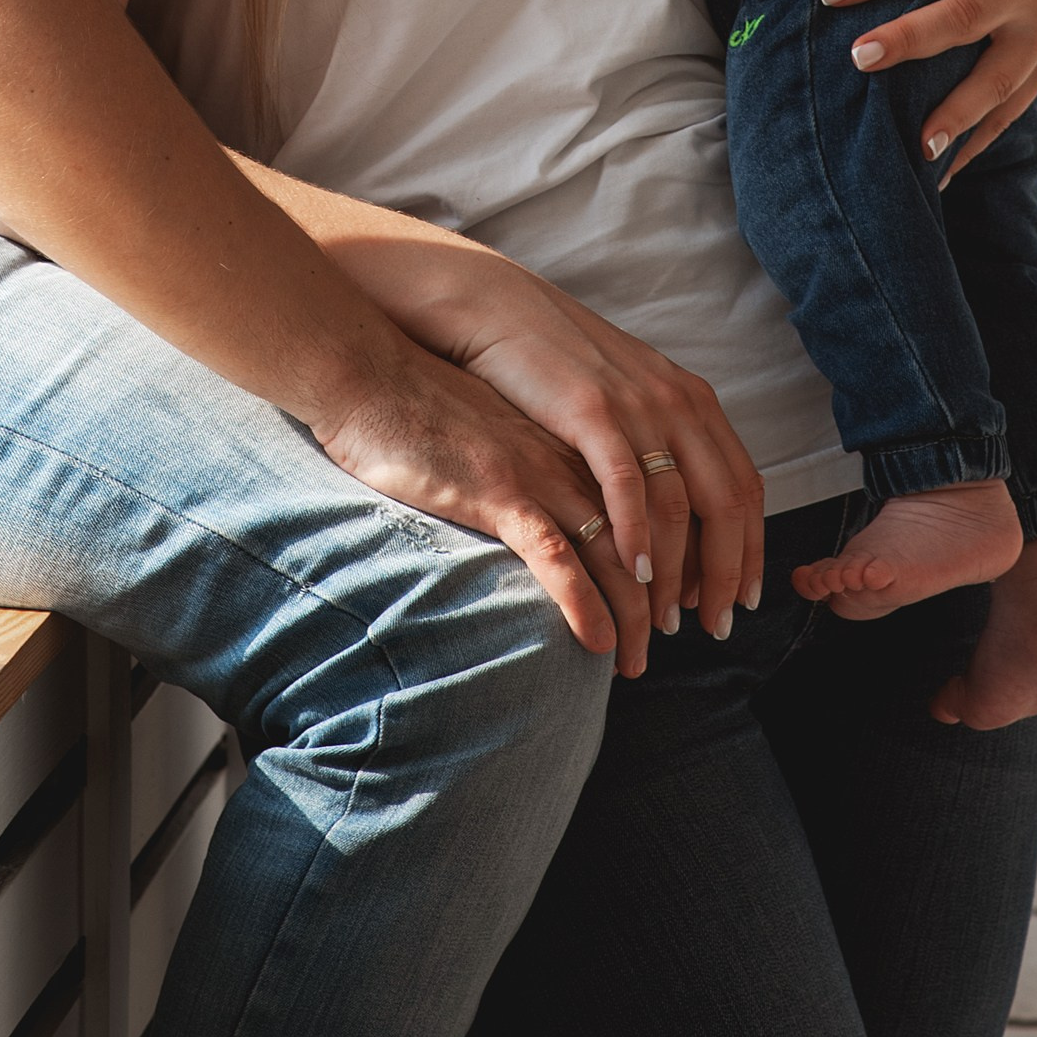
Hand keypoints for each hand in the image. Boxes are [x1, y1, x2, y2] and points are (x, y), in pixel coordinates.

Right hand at [313, 336, 661, 670]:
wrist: (368, 373)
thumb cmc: (416, 406)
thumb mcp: (489, 432)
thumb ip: (521, 464)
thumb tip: (532, 507)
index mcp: (571, 442)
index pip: (645, 505)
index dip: (669, 557)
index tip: (668, 603)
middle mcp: (568, 458)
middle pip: (643, 535)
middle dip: (659, 598)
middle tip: (660, 645)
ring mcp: (536, 475)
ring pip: (613, 553)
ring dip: (632, 615)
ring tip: (634, 662)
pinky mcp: (498, 493)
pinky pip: (556, 557)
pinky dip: (584, 604)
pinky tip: (598, 642)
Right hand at [420, 266, 764, 642]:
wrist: (495, 311)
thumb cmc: (552, 367)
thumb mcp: (623, 398)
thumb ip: (655, 445)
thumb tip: (677, 513)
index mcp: (690, 399)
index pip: (743, 486)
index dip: (749, 549)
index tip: (745, 599)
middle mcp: (675, 400)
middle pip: (724, 501)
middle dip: (726, 572)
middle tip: (716, 626)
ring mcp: (634, 404)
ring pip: (678, 502)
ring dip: (677, 570)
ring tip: (665, 619)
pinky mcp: (590, 411)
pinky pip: (625, 485)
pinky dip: (635, 535)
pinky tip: (631, 575)